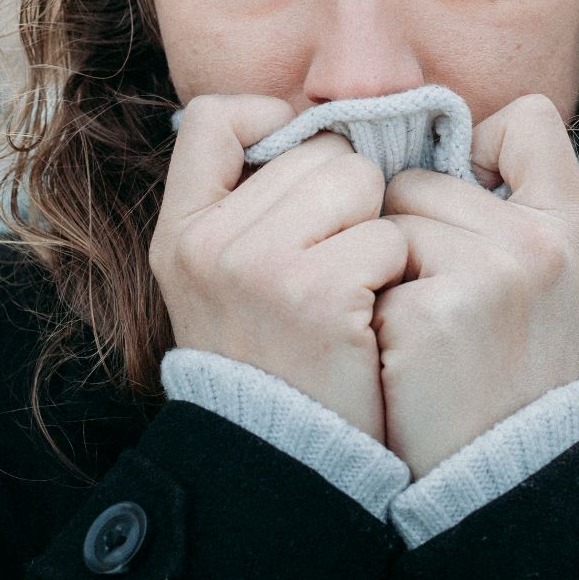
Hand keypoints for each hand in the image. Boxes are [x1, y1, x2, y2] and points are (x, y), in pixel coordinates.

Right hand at [150, 95, 407, 442]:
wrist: (289, 461)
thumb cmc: (275, 360)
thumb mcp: (222, 281)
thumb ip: (249, 205)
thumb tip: (313, 126)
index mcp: (181, 231)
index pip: (216, 118)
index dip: (271, 124)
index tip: (303, 171)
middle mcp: (210, 242)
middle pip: (318, 149)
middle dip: (348, 196)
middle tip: (338, 262)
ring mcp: (260, 266)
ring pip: (362, 181)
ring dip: (377, 231)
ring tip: (354, 288)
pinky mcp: (318, 294)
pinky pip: (390, 235)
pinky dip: (397, 274)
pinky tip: (372, 316)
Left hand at [372, 94, 578, 477]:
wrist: (490, 476)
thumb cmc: (499, 367)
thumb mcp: (539, 278)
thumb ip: (506, 202)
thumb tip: (426, 133)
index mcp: (574, 224)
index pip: (527, 119)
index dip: (480, 152)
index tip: (467, 212)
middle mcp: (542, 240)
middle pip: (422, 174)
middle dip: (407, 228)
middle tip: (435, 303)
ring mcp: (493, 272)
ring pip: (386, 215)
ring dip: (379, 267)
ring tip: (415, 328)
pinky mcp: (437, 309)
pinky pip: (366, 261)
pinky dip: (366, 304)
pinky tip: (396, 352)